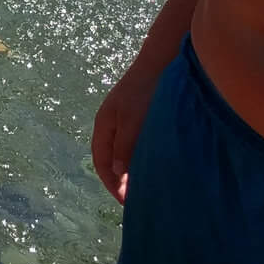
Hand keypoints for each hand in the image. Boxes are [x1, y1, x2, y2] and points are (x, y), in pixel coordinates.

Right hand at [93, 65, 161, 202]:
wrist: (162, 61)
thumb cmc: (145, 91)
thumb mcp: (133, 121)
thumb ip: (124, 147)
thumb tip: (117, 174)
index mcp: (104, 126)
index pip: (101, 162)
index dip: (112, 183)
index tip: (126, 202)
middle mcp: (112, 125)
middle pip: (111, 159)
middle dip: (121, 181)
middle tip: (138, 200)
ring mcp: (126, 120)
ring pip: (125, 152)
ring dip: (133, 171)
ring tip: (148, 186)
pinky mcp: (142, 117)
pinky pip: (138, 145)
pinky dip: (143, 159)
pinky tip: (157, 164)